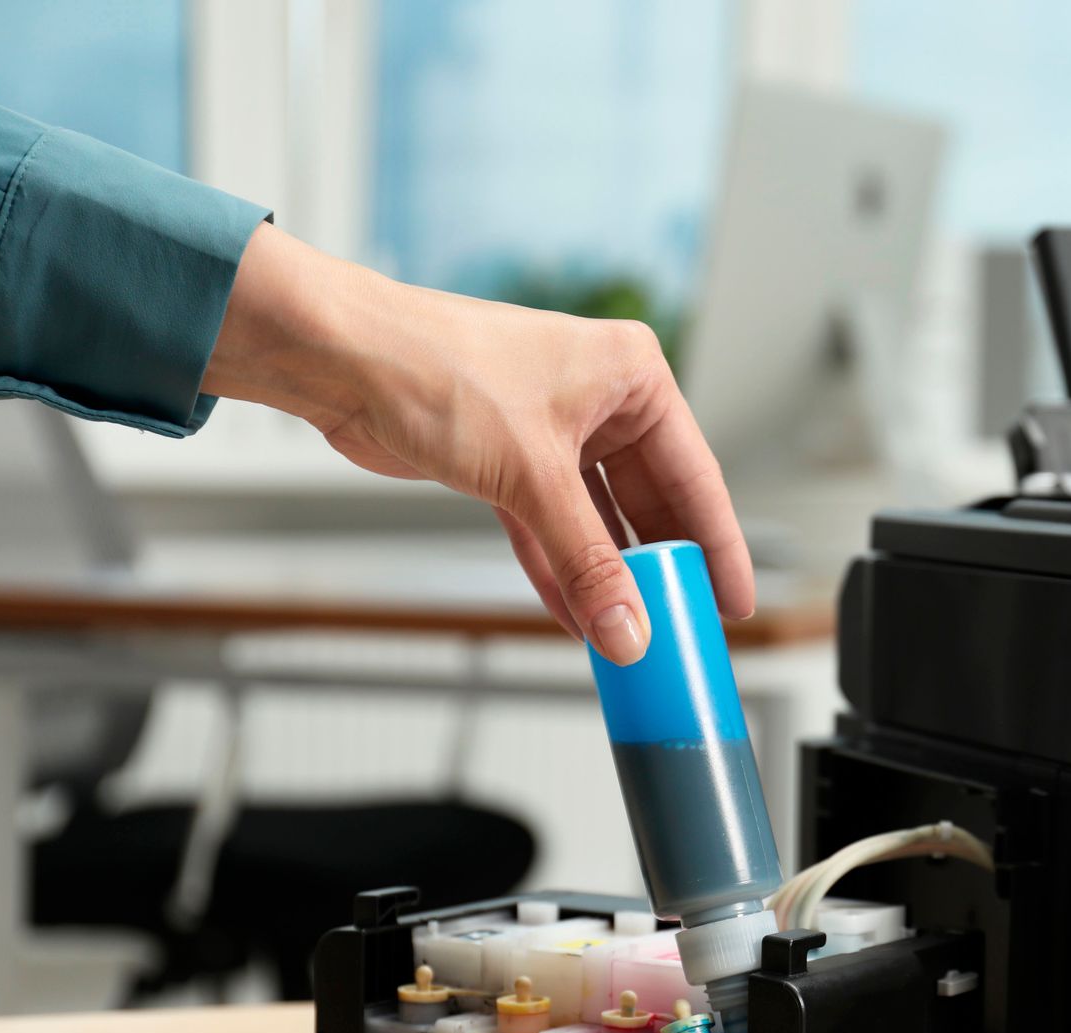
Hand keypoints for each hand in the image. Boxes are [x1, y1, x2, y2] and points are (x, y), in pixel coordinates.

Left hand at [201, 223, 752, 664]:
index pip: (694, 476)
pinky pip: (551, 531)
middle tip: (681, 627)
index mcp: (630, 376)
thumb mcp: (532, 475)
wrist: (338, 358)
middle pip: (649, 503)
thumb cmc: (438, 368)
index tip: (732, 601)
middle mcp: (599, 400)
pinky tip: (578, 619)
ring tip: (630, 634)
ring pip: (597, 523)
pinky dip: (561, 572)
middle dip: (658, 570)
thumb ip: (586, 561)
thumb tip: (627, 629)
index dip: (718, 546)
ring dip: (607, 579)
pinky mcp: (508, 464)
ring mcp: (552, 433)